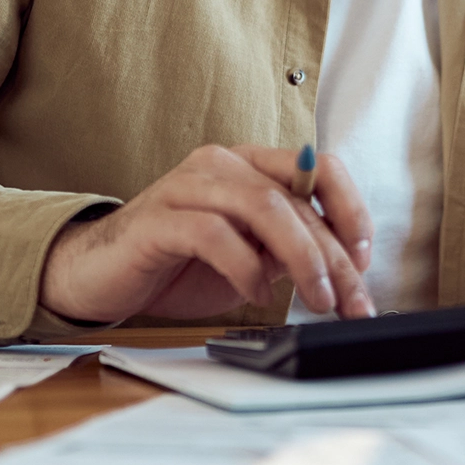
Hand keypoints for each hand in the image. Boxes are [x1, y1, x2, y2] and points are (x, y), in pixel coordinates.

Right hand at [39, 145, 374, 324]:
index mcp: (250, 165)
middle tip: (353, 301)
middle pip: (296, 200)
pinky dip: (245, 267)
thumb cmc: (177, 264)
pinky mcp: (159, 219)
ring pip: (265, 207)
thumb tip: (345, 270)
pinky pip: (215, 233)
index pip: (320, 168)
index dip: (351, 209)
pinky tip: (256, 295)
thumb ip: (289, 250)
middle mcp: (222, 164)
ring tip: (317, 299)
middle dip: (334, 257)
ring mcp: (188, 185)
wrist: (98, 276)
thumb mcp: (250, 256)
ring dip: (302, 258)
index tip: (366, 258)